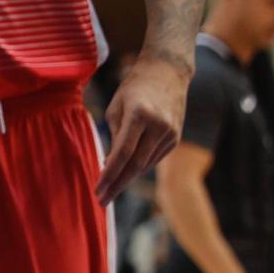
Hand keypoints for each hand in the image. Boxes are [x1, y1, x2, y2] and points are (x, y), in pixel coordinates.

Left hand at [97, 54, 191, 205]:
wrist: (167, 72)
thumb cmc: (134, 88)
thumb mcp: (116, 108)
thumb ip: (113, 137)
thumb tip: (109, 165)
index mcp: (140, 114)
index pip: (122, 153)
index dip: (109, 175)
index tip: (98, 191)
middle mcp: (159, 125)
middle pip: (135, 164)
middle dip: (117, 185)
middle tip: (102, 201)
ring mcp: (170, 133)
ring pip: (145, 165)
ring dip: (126, 179)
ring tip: (110, 190)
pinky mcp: (175, 138)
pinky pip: (153, 159)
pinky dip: (138, 167)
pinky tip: (126, 174)